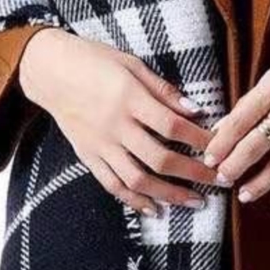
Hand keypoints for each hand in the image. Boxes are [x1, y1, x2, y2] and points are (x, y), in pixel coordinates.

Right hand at [16, 29, 219, 217]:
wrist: (49, 71)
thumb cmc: (94, 60)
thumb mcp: (132, 64)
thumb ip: (163, 89)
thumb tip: (196, 110)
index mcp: (129, 98)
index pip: (172, 126)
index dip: (200, 140)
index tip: (221, 148)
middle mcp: (115, 126)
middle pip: (160, 158)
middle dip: (194, 173)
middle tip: (219, 181)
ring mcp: (100, 145)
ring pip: (138, 179)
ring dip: (169, 195)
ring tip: (195, 202)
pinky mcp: (88, 156)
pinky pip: (112, 184)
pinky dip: (134, 200)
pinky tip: (155, 209)